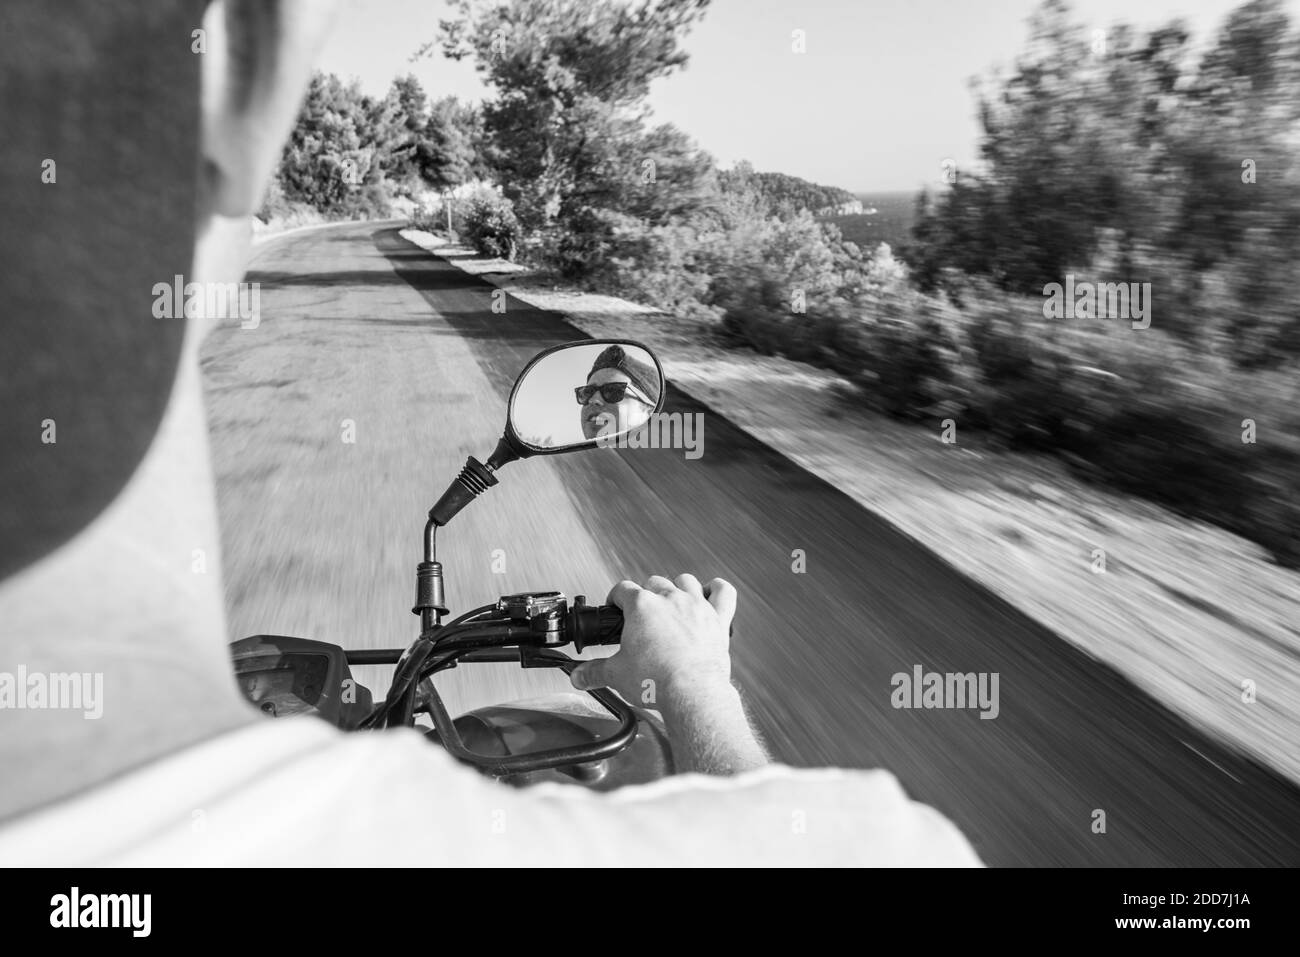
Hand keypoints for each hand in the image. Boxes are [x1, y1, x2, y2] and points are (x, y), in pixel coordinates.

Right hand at [570, 574, 736, 716]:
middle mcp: (670, 599)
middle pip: (653, 583)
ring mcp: (696, 606)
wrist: (691, 692)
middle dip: (645, 594)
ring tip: (672, 602)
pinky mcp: (718, 619)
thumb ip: (594, 672)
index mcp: (642, 607)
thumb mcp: (616, 675)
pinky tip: (712, 591)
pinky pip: (724, 592)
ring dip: (677, 587)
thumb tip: (579, 676)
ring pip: (685, 581)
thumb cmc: (657, 681)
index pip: (623, 589)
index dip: (616, 598)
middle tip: (642, 615)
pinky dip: (718, 589)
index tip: (615, 607)